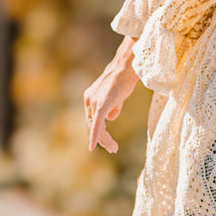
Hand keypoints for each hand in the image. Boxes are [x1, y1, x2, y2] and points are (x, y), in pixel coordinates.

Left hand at [84, 38, 138, 152]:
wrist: (126, 68)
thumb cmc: (124, 78)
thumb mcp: (117, 95)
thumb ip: (113, 107)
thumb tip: (110, 118)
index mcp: (90, 97)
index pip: (92, 119)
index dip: (99, 131)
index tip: (109, 142)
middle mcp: (89, 100)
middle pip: (92, 125)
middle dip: (102, 139)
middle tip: (113, 148)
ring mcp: (93, 102)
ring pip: (96, 127)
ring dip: (104, 140)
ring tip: (114, 148)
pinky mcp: (101, 106)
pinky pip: (96, 125)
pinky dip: (95, 136)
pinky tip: (93, 147)